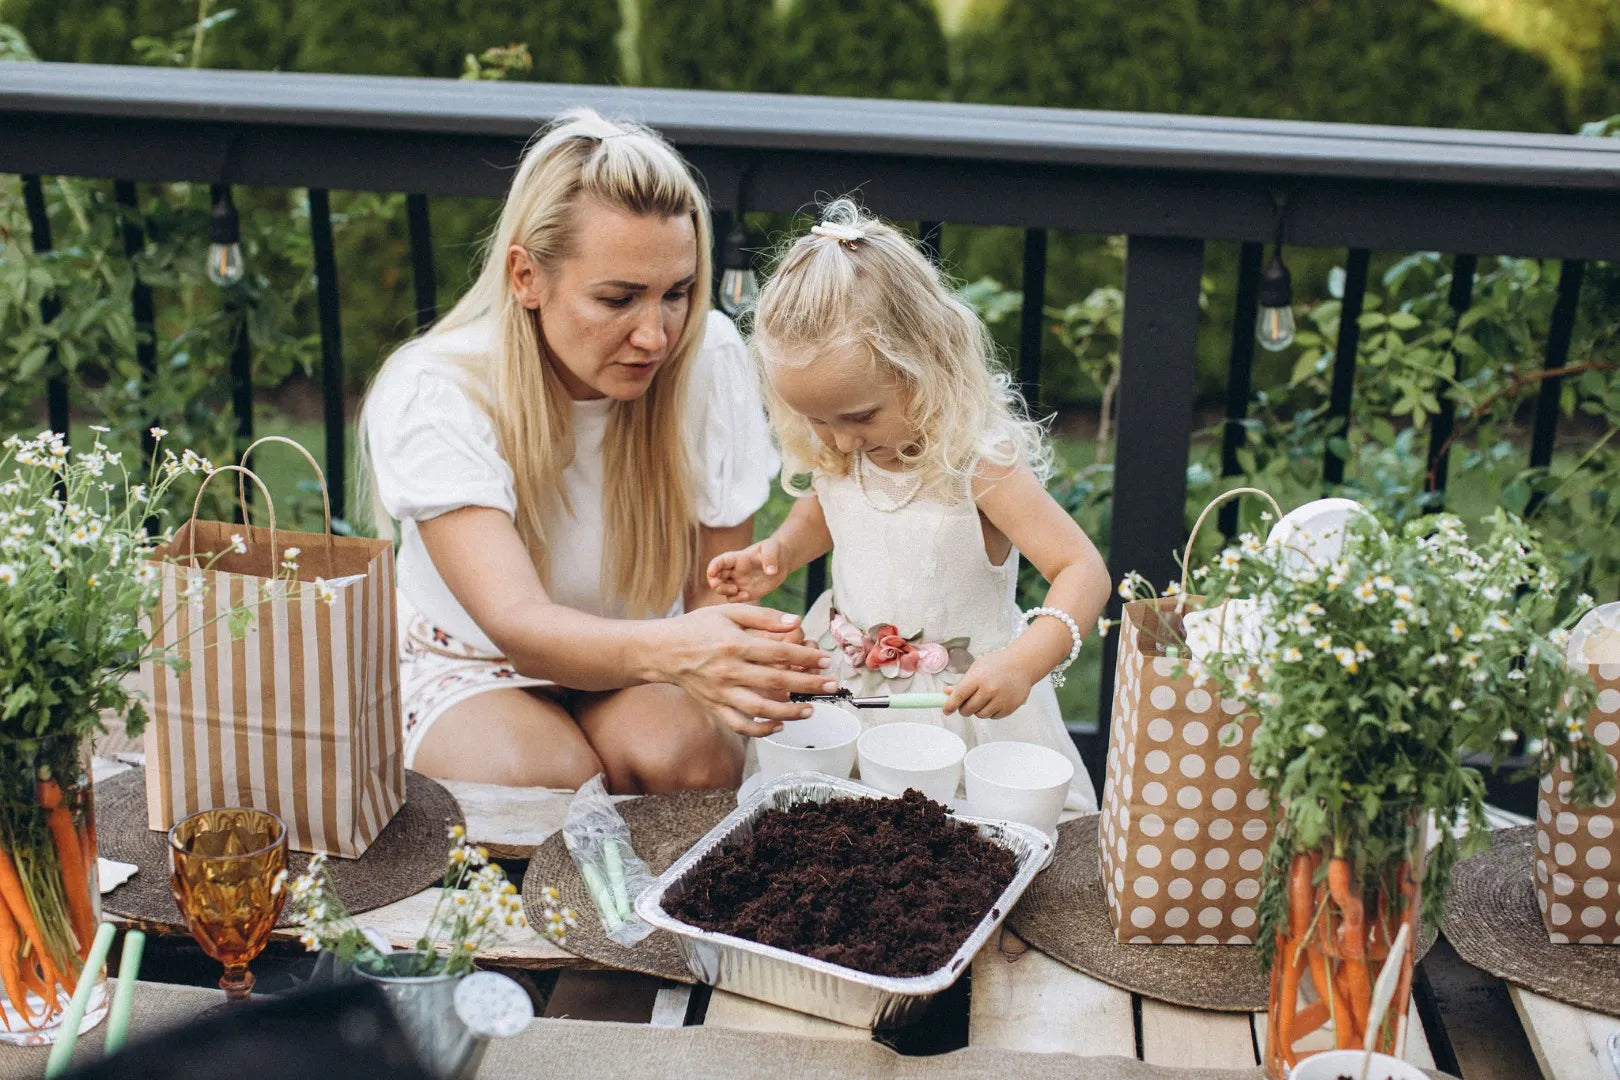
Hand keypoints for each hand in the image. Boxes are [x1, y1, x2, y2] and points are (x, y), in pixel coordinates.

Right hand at [645, 604, 835, 737]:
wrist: (662, 650)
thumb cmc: (697, 627)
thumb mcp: (729, 612)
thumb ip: (764, 617)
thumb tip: (795, 622)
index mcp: (735, 645)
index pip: (779, 652)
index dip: (806, 656)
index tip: (826, 660)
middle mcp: (730, 670)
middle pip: (776, 681)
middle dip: (808, 685)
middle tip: (831, 686)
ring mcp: (722, 692)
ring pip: (760, 708)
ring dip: (789, 712)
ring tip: (811, 710)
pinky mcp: (715, 706)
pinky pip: (739, 724)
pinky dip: (760, 729)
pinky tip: (778, 726)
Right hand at [706, 537, 788, 601]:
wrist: (781, 562)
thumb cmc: (775, 550)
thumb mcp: (773, 548)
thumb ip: (770, 558)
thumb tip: (771, 572)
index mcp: (737, 558)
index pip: (720, 561)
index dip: (713, 566)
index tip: (711, 572)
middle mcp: (734, 571)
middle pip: (715, 577)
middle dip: (714, 582)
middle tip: (719, 585)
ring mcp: (739, 583)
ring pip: (722, 590)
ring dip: (724, 591)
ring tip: (736, 590)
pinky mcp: (746, 592)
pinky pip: (734, 599)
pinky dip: (736, 599)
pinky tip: (747, 596)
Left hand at [944, 651, 1036, 719]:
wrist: (1022, 665)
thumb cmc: (997, 664)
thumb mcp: (977, 668)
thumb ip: (962, 682)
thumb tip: (947, 693)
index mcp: (978, 677)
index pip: (959, 695)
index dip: (950, 705)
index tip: (946, 710)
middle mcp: (989, 689)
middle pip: (968, 709)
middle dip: (964, 708)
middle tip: (966, 703)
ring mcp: (1000, 699)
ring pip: (980, 715)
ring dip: (978, 710)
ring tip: (984, 699)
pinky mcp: (1009, 708)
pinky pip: (993, 717)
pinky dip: (991, 712)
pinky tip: (995, 700)